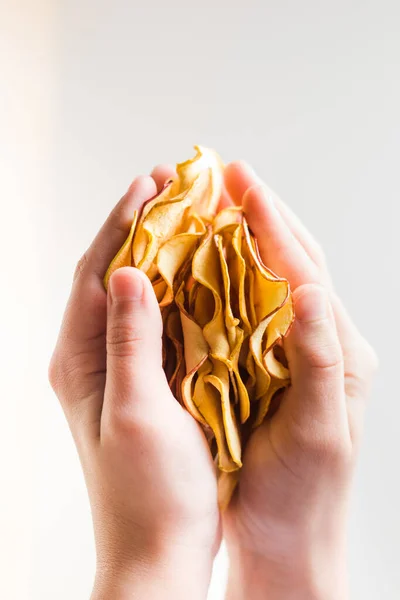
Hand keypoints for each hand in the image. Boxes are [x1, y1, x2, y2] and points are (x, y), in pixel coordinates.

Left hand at [49, 169, 219, 599]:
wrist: (159, 549)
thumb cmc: (148, 493)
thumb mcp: (135, 412)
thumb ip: (128, 340)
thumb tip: (124, 271)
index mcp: (77, 360)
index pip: (93, 273)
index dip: (120, 223)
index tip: (148, 183)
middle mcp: (89, 357)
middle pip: (109, 274)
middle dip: (136, 226)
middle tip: (168, 185)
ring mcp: (115, 367)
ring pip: (132, 294)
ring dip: (155, 252)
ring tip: (184, 214)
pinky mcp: (143, 379)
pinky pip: (154, 321)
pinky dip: (172, 289)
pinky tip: (195, 271)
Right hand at [222, 163, 377, 599]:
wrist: (289, 539)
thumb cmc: (305, 493)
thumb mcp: (321, 428)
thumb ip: (320, 358)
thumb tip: (311, 291)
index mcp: (340, 351)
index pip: (305, 272)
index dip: (273, 225)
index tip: (243, 183)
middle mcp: (323, 343)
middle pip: (295, 263)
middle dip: (264, 215)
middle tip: (230, 177)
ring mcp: (296, 352)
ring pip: (274, 282)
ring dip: (250, 239)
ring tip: (221, 204)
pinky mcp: (271, 367)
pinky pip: (254, 311)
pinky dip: (234, 279)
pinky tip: (212, 262)